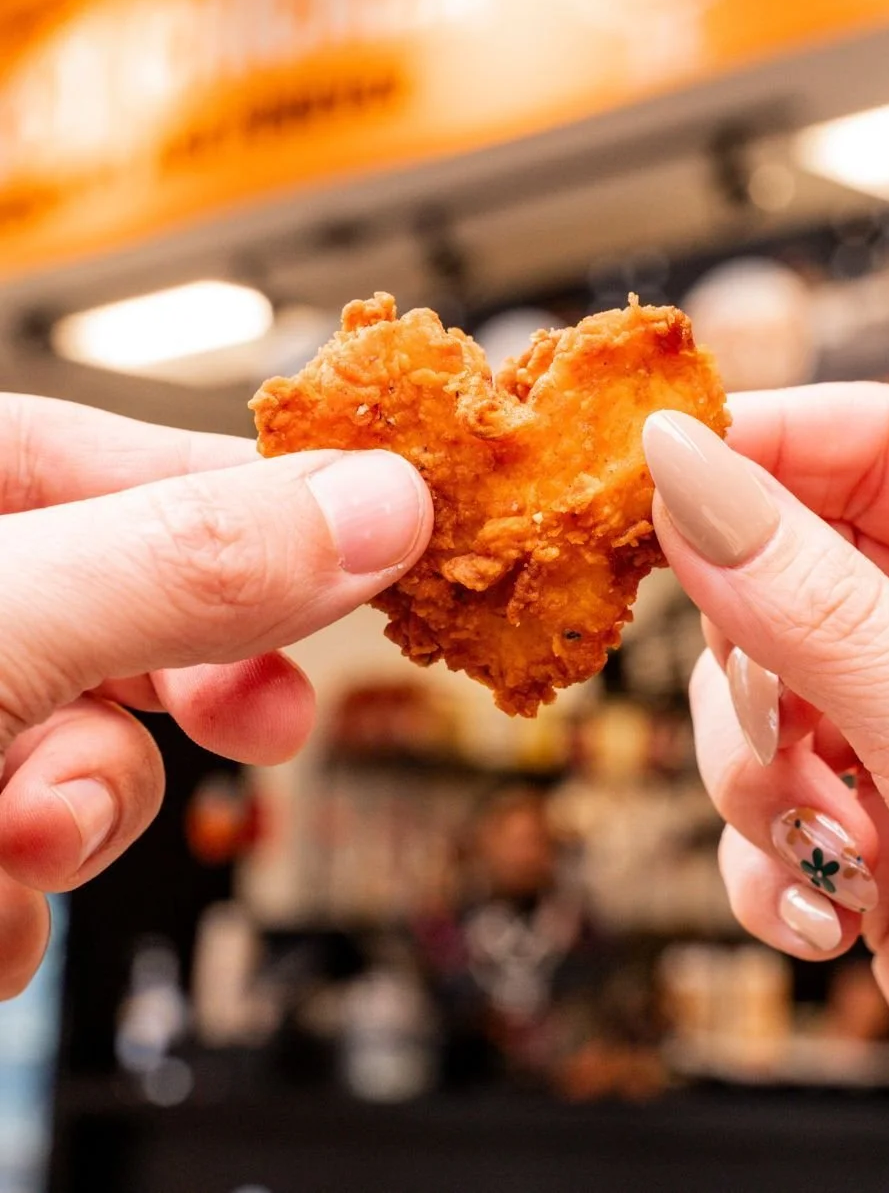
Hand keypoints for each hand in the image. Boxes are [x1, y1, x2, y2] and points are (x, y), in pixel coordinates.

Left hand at [0, 394, 430, 999]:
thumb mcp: (0, 625)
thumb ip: (184, 564)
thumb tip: (377, 508)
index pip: (132, 453)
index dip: (264, 495)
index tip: (384, 536)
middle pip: (136, 613)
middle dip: (188, 692)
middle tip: (262, 720)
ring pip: (91, 754)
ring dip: (83, 821)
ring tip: (19, 846)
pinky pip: (31, 859)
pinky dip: (21, 901)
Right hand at [644, 385, 888, 1192]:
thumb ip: (815, 607)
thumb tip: (688, 476)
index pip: (873, 441)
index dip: (756, 448)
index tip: (645, 474)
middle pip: (784, 566)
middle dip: (756, 665)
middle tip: (776, 729)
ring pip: (751, 689)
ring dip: (760, 777)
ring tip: (832, 846)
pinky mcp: (865, 816)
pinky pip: (755, 793)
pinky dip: (768, 855)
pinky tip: (833, 912)